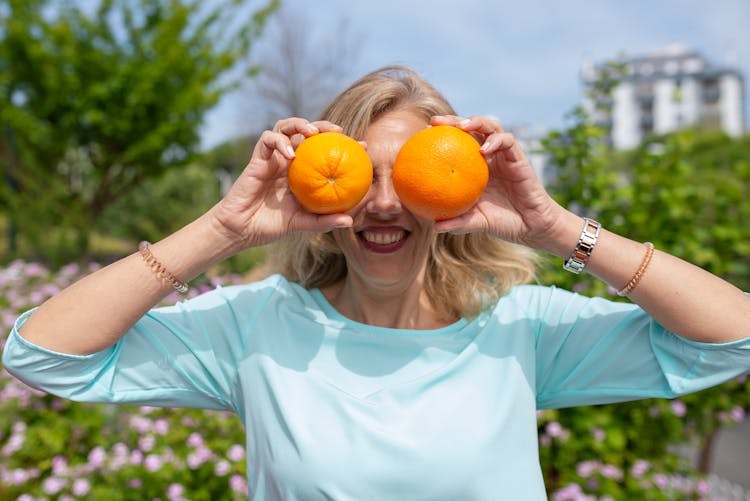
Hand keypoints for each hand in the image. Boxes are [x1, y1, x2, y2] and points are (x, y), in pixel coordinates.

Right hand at [209, 118, 352, 248]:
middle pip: (305, 131)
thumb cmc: (270, 226)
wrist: (241, 229)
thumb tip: (350, 221)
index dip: (342, 145)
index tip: (363, 146)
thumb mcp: (302, 223)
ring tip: (312, 133)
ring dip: (299, 124)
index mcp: (301, 171)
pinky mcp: (257, 158)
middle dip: (323, 125)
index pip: (323, 150)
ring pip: (285, 127)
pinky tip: (290, 154)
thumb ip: (324, 221)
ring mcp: (272, 157)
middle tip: (339, 131)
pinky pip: (268, 140)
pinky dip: (279, 142)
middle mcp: (288, 160)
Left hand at [430, 115, 564, 250]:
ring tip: (463, 126)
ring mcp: (503, 155)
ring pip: (490, 127)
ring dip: (476, 122)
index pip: (456, 144)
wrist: (531, 226)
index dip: (441, 137)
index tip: (421, 135)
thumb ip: (458, 223)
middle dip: (453, 121)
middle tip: (434, 122)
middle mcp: (488, 157)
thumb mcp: (477, 222)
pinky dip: (495, 141)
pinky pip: (507, 141)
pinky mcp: (518, 157)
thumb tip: (434, 228)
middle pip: (470, 129)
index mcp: (475, 167)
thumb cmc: (503, 222)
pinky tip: (484, 150)